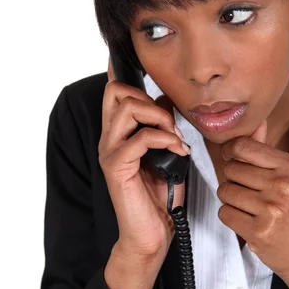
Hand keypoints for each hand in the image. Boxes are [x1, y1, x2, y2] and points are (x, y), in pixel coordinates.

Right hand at [99, 56, 187, 262]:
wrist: (153, 232)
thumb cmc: (160, 195)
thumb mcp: (166, 153)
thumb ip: (162, 126)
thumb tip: (167, 101)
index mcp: (119, 133)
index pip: (113, 91)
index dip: (119, 71)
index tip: (127, 56)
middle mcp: (110, 138)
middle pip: (117, 91)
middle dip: (150, 99)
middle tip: (171, 125)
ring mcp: (111, 152)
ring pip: (127, 109)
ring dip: (159, 118)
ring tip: (175, 138)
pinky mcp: (117, 167)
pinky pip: (140, 138)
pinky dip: (165, 140)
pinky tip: (178, 152)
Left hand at [216, 119, 288, 283]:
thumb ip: (266, 152)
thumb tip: (256, 125)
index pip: (243, 147)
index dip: (229, 152)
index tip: (231, 159)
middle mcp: (282, 184)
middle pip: (230, 170)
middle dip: (232, 181)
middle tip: (248, 193)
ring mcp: (271, 208)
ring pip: (224, 191)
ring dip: (230, 200)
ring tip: (248, 208)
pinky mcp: (258, 230)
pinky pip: (224, 213)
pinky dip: (231, 217)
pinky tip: (247, 221)